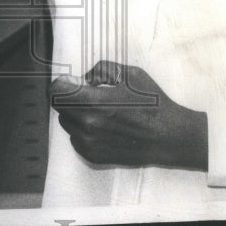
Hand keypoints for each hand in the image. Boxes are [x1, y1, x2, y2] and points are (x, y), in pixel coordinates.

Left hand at [50, 62, 207, 169]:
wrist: (168, 136)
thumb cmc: (152, 104)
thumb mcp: (130, 74)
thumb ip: (101, 70)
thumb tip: (84, 79)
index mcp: (95, 102)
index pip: (56, 91)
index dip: (60, 82)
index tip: (68, 81)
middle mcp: (88, 125)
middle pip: (58, 106)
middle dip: (68, 96)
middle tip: (86, 93)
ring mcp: (89, 143)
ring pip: (66, 122)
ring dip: (75, 113)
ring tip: (98, 110)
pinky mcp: (93, 156)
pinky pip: (75, 138)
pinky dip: (83, 129)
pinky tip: (103, 125)